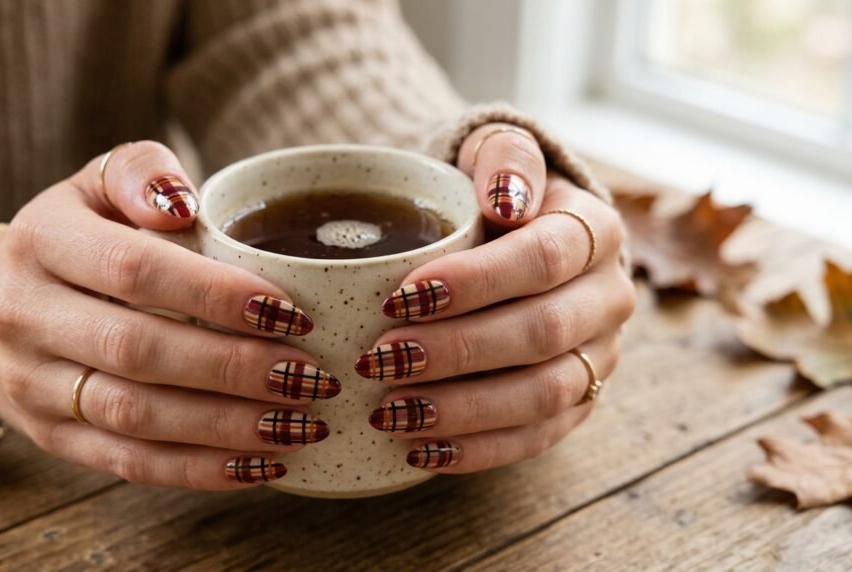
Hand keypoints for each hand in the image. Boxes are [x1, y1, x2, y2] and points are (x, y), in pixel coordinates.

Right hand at [0, 141, 341, 489]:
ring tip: (300, 423)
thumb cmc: (74, 236)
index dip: (216, 295)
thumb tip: (184, 203)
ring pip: (136, 418)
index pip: (135, 270)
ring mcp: (32, 384)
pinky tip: (263, 466)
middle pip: (138, 350)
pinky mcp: (51, 437)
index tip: (290, 312)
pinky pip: (128, 463)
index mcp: (41, 241)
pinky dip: (201, 471)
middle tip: (311, 376)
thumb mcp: (95, 183)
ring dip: (227, 427)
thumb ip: (141, 172)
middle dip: (235, 368)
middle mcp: (24, 315)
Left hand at [356, 124, 635, 470]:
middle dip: (455, 352)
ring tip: (389, 412)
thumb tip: (505, 199)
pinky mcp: (578, 403)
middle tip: (379, 361)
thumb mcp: (496, 151)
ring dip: (461, 410)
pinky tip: (419, 449)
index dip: (474, 282)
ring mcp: (598, 356)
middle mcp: (608, 297)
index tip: (401, 296)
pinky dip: (477, 450)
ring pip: (542, 396)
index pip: (543, 258)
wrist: (517, 233)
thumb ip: (503, 157)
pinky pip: (536, 438)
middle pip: (542, 333)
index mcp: (594, 230)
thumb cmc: (491, 194)